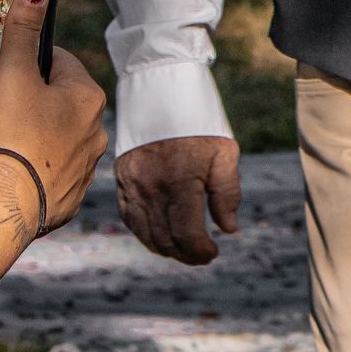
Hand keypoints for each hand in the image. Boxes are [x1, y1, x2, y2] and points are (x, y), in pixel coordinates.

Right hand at [0, 0, 105, 232]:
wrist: (9, 202)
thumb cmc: (14, 135)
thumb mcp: (13, 74)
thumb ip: (23, 30)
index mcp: (88, 96)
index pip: (62, 62)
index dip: (34, 62)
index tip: (15, 69)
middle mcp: (96, 130)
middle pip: (61, 100)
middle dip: (35, 99)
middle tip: (5, 105)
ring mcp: (85, 164)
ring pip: (59, 136)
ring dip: (37, 132)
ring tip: (8, 137)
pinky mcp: (69, 194)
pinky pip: (53, 170)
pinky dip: (36, 165)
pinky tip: (16, 165)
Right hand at [115, 131, 240, 265]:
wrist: (164, 95)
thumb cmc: (201, 124)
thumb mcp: (225, 153)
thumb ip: (227, 193)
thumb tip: (228, 229)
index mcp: (181, 181)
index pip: (187, 234)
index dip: (200, 251)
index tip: (213, 253)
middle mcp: (152, 187)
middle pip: (165, 239)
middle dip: (185, 254)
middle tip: (201, 256)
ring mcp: (133, 184)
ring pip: (145, 232)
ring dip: (165, 248)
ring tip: (183, 251)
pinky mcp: (122, 179)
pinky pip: (130, 217)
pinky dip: (145, 233)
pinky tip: (160, 236)